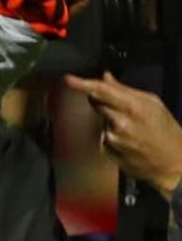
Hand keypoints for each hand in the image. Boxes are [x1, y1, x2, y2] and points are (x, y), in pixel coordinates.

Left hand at [64, 72, 181, 196]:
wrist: (172, 162)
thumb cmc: (167, 132)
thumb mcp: (153, 104)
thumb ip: (125, 90)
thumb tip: (106, 77)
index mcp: (133, 107)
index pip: (100, 91)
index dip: (82, 84)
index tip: (68, 79)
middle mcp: (119, 123)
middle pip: (96, 103)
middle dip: (102, 100)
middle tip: (121, 107)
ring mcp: (111, 139)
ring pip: (100, 120)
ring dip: (110, 120)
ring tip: (133, 129)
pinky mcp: (107, 151)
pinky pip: (102, 136)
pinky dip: (111, 134)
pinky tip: (128, 139)